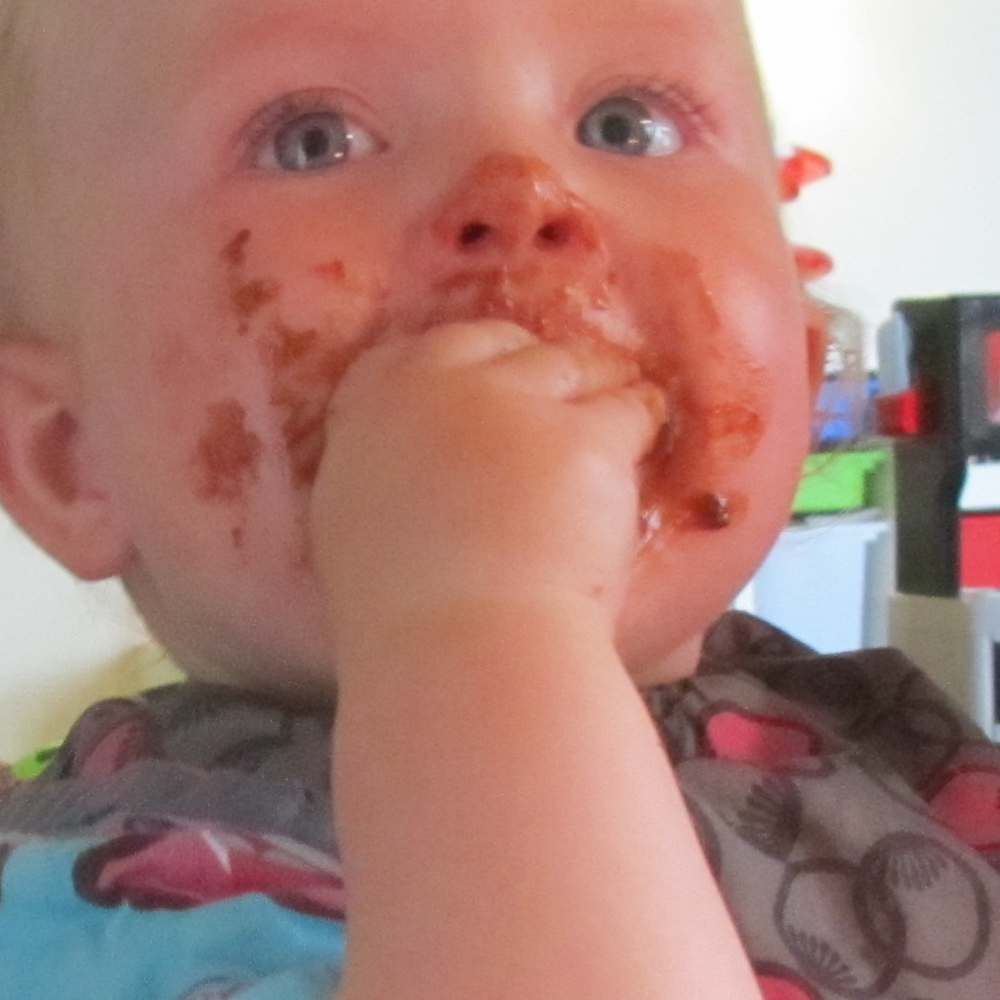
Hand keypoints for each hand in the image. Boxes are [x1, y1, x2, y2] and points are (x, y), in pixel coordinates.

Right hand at [304, 317, 663, 659]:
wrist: (461, 653)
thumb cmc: (401, 621)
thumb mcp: (355, 530)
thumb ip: (383, 476)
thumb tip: (415, 469)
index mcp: (367, 414)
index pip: (416, 353)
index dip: (463, 367)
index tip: (487, 393)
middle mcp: (435, 389)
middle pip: (498, 346)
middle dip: (532, 371)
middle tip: (561, 408)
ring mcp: (512, 404)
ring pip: (569, 367)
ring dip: (592, 393)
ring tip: (616, 419)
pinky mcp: (582, 434)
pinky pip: (624, 408)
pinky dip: (639, 424)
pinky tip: (644, 444)